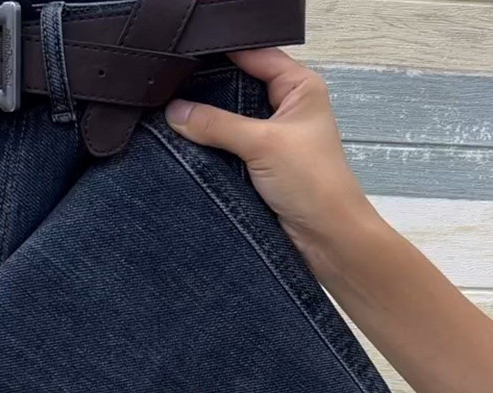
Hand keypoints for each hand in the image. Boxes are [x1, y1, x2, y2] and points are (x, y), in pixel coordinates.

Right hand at [165, 48, 376, 268]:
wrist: (325, 238)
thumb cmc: (313, 183)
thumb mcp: (263, 144)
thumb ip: (216, 125)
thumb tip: (174, 112)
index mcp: (299, 87)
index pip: (254, 55)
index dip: (219, 54)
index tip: (181, 60)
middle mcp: (284, 108)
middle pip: (237, 86)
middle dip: (205, 90)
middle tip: (167, 90)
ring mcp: (270, 139)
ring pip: (228, 120)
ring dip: (205, 124)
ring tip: (166, 116)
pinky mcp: (258, 167)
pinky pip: (226, 149)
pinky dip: (208, 149)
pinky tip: (181, 145)